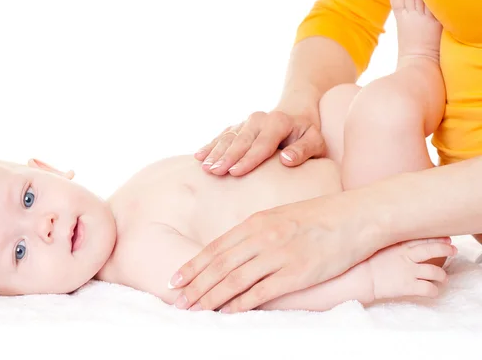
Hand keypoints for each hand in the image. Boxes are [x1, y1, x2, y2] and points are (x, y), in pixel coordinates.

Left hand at [168, 194, 375, 312]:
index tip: (175, 280)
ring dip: (211, 296)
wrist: (355, 217)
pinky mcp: (296, 272)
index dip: (193, 266)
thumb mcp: (280, 216)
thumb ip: (255, 231)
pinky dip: (241, 303)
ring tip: (194, 310)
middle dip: (195, 284)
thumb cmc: (318, 217)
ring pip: (235, 279)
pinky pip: (262, 291)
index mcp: (257, 221)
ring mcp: (279, 254)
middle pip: (220, 264)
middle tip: (176, 300)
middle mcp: (262, 237)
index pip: (216, 247)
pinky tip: (226, 313)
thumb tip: (233, 249)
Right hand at [195, 108, 324, 176]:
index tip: (236, 173)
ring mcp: (245, 121)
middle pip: (241, 140)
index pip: (262, 143)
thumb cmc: (307, 134)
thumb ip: (304, 150)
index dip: (249, 159)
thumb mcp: (316, 141)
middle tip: (215, 172)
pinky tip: (198, 156)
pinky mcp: (237, 126)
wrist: (295, 112)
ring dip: (215, 152)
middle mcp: (259, 119)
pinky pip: (221, 136)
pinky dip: (210, 146)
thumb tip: (287, 160)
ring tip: (205, 167)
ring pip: (228, 137)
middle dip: (227, 157)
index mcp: (279, 122)